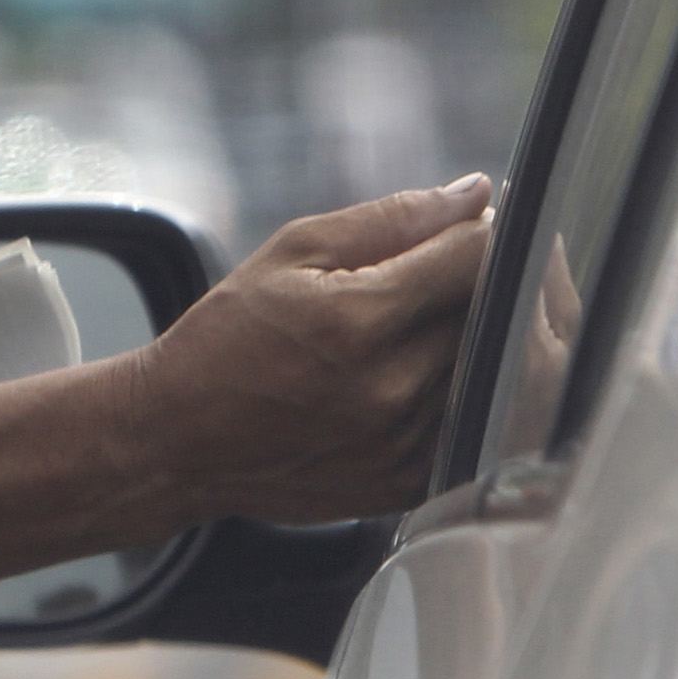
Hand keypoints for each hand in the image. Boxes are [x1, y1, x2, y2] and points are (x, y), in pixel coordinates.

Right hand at [125, 177, 495, 524]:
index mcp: (358, 320)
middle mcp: (391, 388)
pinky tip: (435, 375)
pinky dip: (473, 394)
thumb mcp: (293, 253)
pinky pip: (478, 427)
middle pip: (497, 317)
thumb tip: (475, 194)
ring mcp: (405, 445)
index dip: (487, 232)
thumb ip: (391, 219)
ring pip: (495, 373)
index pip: (475, 260)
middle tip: (465, 268)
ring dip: (488, 339)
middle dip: (493, 282)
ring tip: (442, 320)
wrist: (180, 441)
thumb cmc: (229, 337)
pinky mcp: (409, 483)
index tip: (474, 226)